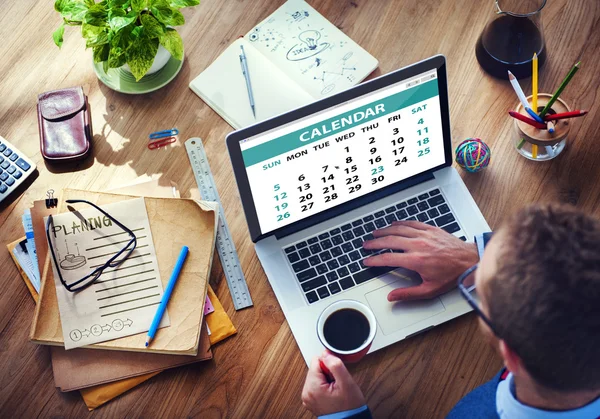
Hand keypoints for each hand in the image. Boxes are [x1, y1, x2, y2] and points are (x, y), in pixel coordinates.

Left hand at [301, 351, 365, 415]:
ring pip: (316, 375)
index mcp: (312, 387)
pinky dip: (324, 385)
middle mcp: (306, 393)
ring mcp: (308, 397)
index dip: (329, 365)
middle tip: (337, 384)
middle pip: (315, 368)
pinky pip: (316, 384)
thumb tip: (326, 354)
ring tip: (335, 389)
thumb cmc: (349, 407)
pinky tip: (332, 392)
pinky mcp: (311, 400)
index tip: (336, 375)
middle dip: (327, 373)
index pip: (316, 360)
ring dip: (326, 379)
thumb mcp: (347, 382)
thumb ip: (335, 365)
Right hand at [363, 220, 478, 300]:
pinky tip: (393, 224)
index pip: (388, 258)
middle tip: (366, 245)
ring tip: (375, 233)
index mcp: (416, 260)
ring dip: (384, 231)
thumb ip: (408, 294)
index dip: (374, 260)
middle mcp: (418, 245)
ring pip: (398, 230)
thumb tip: (392, 297)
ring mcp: (424, 235)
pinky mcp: (430, 229)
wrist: (469, 261)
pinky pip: (411, 223)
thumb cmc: (452, 275)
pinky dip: (399, 223)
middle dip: (375, 243)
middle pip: (389, 241)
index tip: (367, 261)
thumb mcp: (430, 290)